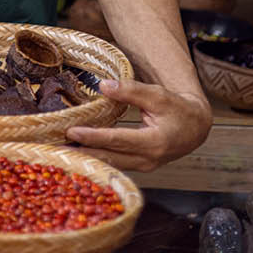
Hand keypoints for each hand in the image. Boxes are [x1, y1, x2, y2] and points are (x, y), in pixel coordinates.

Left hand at [65, 76, 211, 170]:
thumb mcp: (157, 95)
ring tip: (63, 150)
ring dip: (88, 158)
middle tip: (57, 146)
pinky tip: (81, 153)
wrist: (196, 127)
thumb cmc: (177, 108)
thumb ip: (130, 90)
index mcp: (154, 142)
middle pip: (110, 157)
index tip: (72, 131)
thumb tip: (102, 85)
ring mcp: (145, 166)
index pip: (117, 140)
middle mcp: (149, 159)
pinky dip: (99, 159)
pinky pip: (116, 164)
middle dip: (83, 152)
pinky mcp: (140, 166)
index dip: (94, 136)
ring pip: (112, 164)